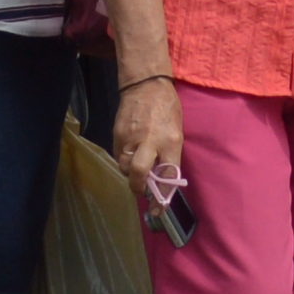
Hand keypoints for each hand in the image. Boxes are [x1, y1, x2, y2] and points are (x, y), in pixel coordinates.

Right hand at [109, 75, 181, 199]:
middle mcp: (150, 142)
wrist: (145, 84)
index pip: (167, 176)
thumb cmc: (167, 108)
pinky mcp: (117, 134)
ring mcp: (131, 138)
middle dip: (139, 188)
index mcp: (171, 142)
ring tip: (137, 170)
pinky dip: (124, 160)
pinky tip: (131, 155)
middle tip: (143, 191)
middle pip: (140, 174)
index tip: (158, 209)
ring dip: (131, 174)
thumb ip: (169, 155)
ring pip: (125, 168)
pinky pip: (119, 156)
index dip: (162, 196)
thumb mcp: (176, 132)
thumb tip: (162, 178)